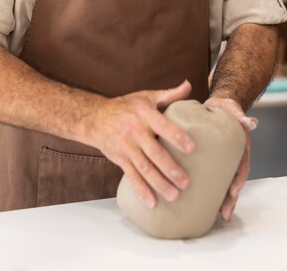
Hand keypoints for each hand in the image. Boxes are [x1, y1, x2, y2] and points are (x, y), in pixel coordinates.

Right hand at [90, 80, 193, 208]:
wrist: (95, 117)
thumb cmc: (126, 107)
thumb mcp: (146, 97)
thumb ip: (169, 94)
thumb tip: (188, 85)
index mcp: (144, 113)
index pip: (163, 125)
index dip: (177, 137)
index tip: (192, 149)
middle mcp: (135, 130)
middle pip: (154, 152)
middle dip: (170, 168)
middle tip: (186, 182)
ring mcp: (126, 146)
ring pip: (144, 168)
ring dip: (159, 183)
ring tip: (174, 196)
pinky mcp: (119, 158)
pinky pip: (131, 176)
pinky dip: (141, 190)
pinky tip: (151, 202)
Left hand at [204, 96, 257, 221]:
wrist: (218, 105)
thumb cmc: (227, 109)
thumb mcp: (234, 111)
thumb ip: (242, 116)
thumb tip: (252, 122)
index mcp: (240, 149)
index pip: (242, 167)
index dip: (239, 180)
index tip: (234, 191)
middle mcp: (231, 157)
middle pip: (232, 181)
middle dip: (229, 199)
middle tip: (224, 214)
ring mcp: (220, 160)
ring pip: (220, 182)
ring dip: (218, 199)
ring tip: (213, 215)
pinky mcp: (207, 159)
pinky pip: (207, 175)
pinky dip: (204, 188)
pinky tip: (196, 201)